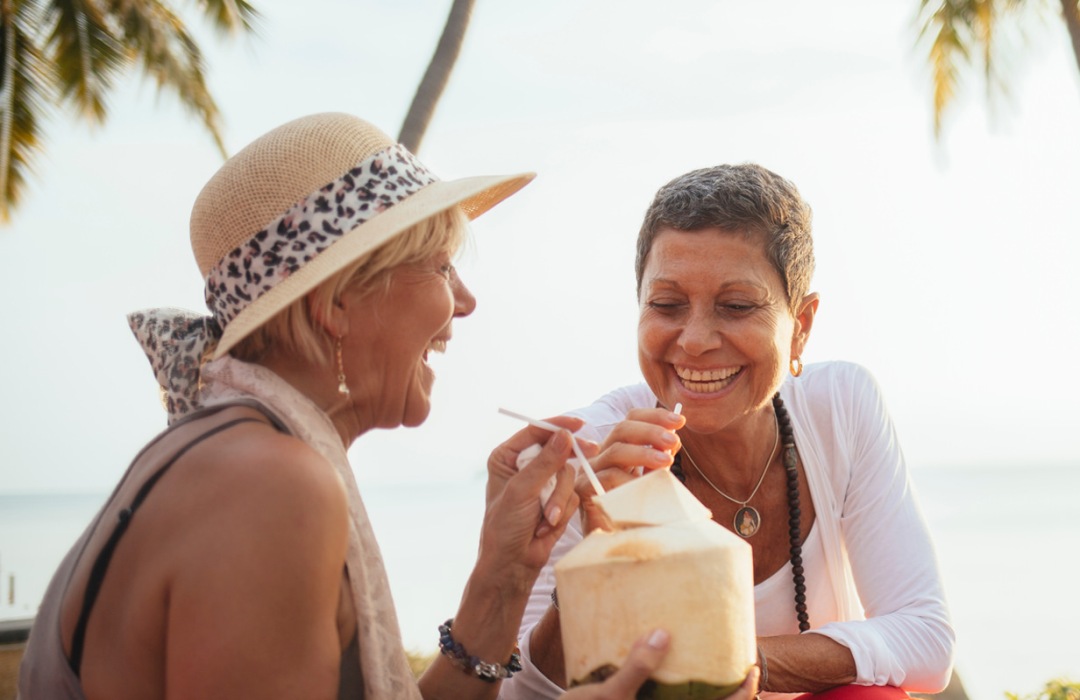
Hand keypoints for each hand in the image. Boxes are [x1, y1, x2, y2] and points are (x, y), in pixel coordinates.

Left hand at [480, 418, 591, 577]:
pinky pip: (573, 494)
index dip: (558, 426)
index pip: (536, 432)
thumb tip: (565, 435)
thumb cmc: (505, 527)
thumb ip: (545, 463)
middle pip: (558, 450)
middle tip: (593, 450)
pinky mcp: (557, 499)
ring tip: (547, 518)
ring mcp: (543, 483)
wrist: (512, 563)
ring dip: (560, 498)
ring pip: (568, 474)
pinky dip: (564, 510)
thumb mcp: (523, 491)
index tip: (579, 425)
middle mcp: (525, 466)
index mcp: (508, 457)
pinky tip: (547, 525)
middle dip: (567, 462)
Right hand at [558, 630, 759, 699]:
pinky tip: (666, 666)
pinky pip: (667, 699)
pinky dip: (676, 687)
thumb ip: (637, 667)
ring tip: (703, 658)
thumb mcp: (608, 694)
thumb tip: (662, 635)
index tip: (750, 667)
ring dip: (702, 688)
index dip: (743, 693)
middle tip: (732, 659)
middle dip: (727, 689)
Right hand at [578, 407, 684, 532]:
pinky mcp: (583, 491)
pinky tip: (646, 487)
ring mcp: (590, 472)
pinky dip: (630, 480)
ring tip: (667, 462)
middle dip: (651, 430)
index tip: (680, 420)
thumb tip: (673, 440)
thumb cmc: (633, 513)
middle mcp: (602, 456)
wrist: (612, 545)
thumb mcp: (651, 482)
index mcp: (618, 449)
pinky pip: (607, 478)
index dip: (654, 416)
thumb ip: (659, 461)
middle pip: (622, 429)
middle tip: (674, 440)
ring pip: (615, 451)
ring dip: (643, 452)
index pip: (631, 420)